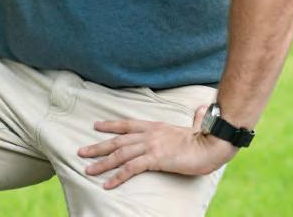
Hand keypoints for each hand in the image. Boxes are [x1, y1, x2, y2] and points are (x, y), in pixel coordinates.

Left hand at [77, 106, 236, 188]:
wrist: (212, 144)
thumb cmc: (206, 137)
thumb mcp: (196, 125)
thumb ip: (196, 118)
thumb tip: (203, 108)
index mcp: (155, 126)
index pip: (127, 124)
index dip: (111, 125)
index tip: (96, 126)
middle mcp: (149, 134)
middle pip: (118, 140)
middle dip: (98, 146)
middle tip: (81, 151)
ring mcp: (151, 146)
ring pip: (120, 154)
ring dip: (102, 163)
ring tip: (88, 169)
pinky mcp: (155, 159)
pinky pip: (131, 168)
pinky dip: (117, 176)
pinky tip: (107, 184)